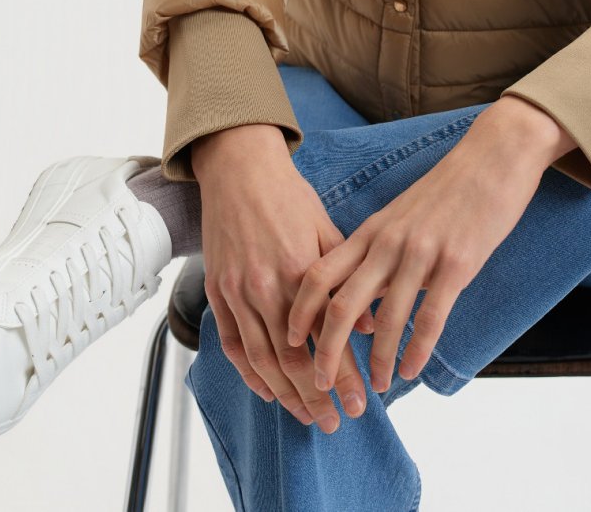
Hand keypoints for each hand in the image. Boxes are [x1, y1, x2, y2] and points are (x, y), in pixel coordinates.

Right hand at [192, 124, 377, 431]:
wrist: (239, 169)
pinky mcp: (218, 291)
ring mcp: (237, 292)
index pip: (325, 338)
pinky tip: (267, 390)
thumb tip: (372, 323)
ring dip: (284, 394)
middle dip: (315, 396)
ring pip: (261, 359)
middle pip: (292, 360)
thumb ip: (345, 279)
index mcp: (298, 270)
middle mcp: (266, 287)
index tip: (361, 402)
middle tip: (335, 421)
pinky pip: (232, 343)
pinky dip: (248, 373)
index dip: (343, 375)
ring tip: (306, 416)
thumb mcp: (325, 228)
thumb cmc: (287, 195)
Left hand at [285, 98, 566, 396]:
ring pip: (386, 319)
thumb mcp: (400, 217)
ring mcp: (421, 253)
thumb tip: (361, 299)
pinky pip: (430, 317)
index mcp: (371, 231)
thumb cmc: (447, 190)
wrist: (492, 158)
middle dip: (326, 351)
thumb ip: (377, 254)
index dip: (299, 312)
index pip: (319, 275)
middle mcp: (388, 243)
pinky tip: (412, 370)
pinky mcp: (456, 264)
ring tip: (375, 386)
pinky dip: (417, 351)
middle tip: (320, 384)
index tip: (289, 343)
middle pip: (341, 304)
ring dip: (376, 360)